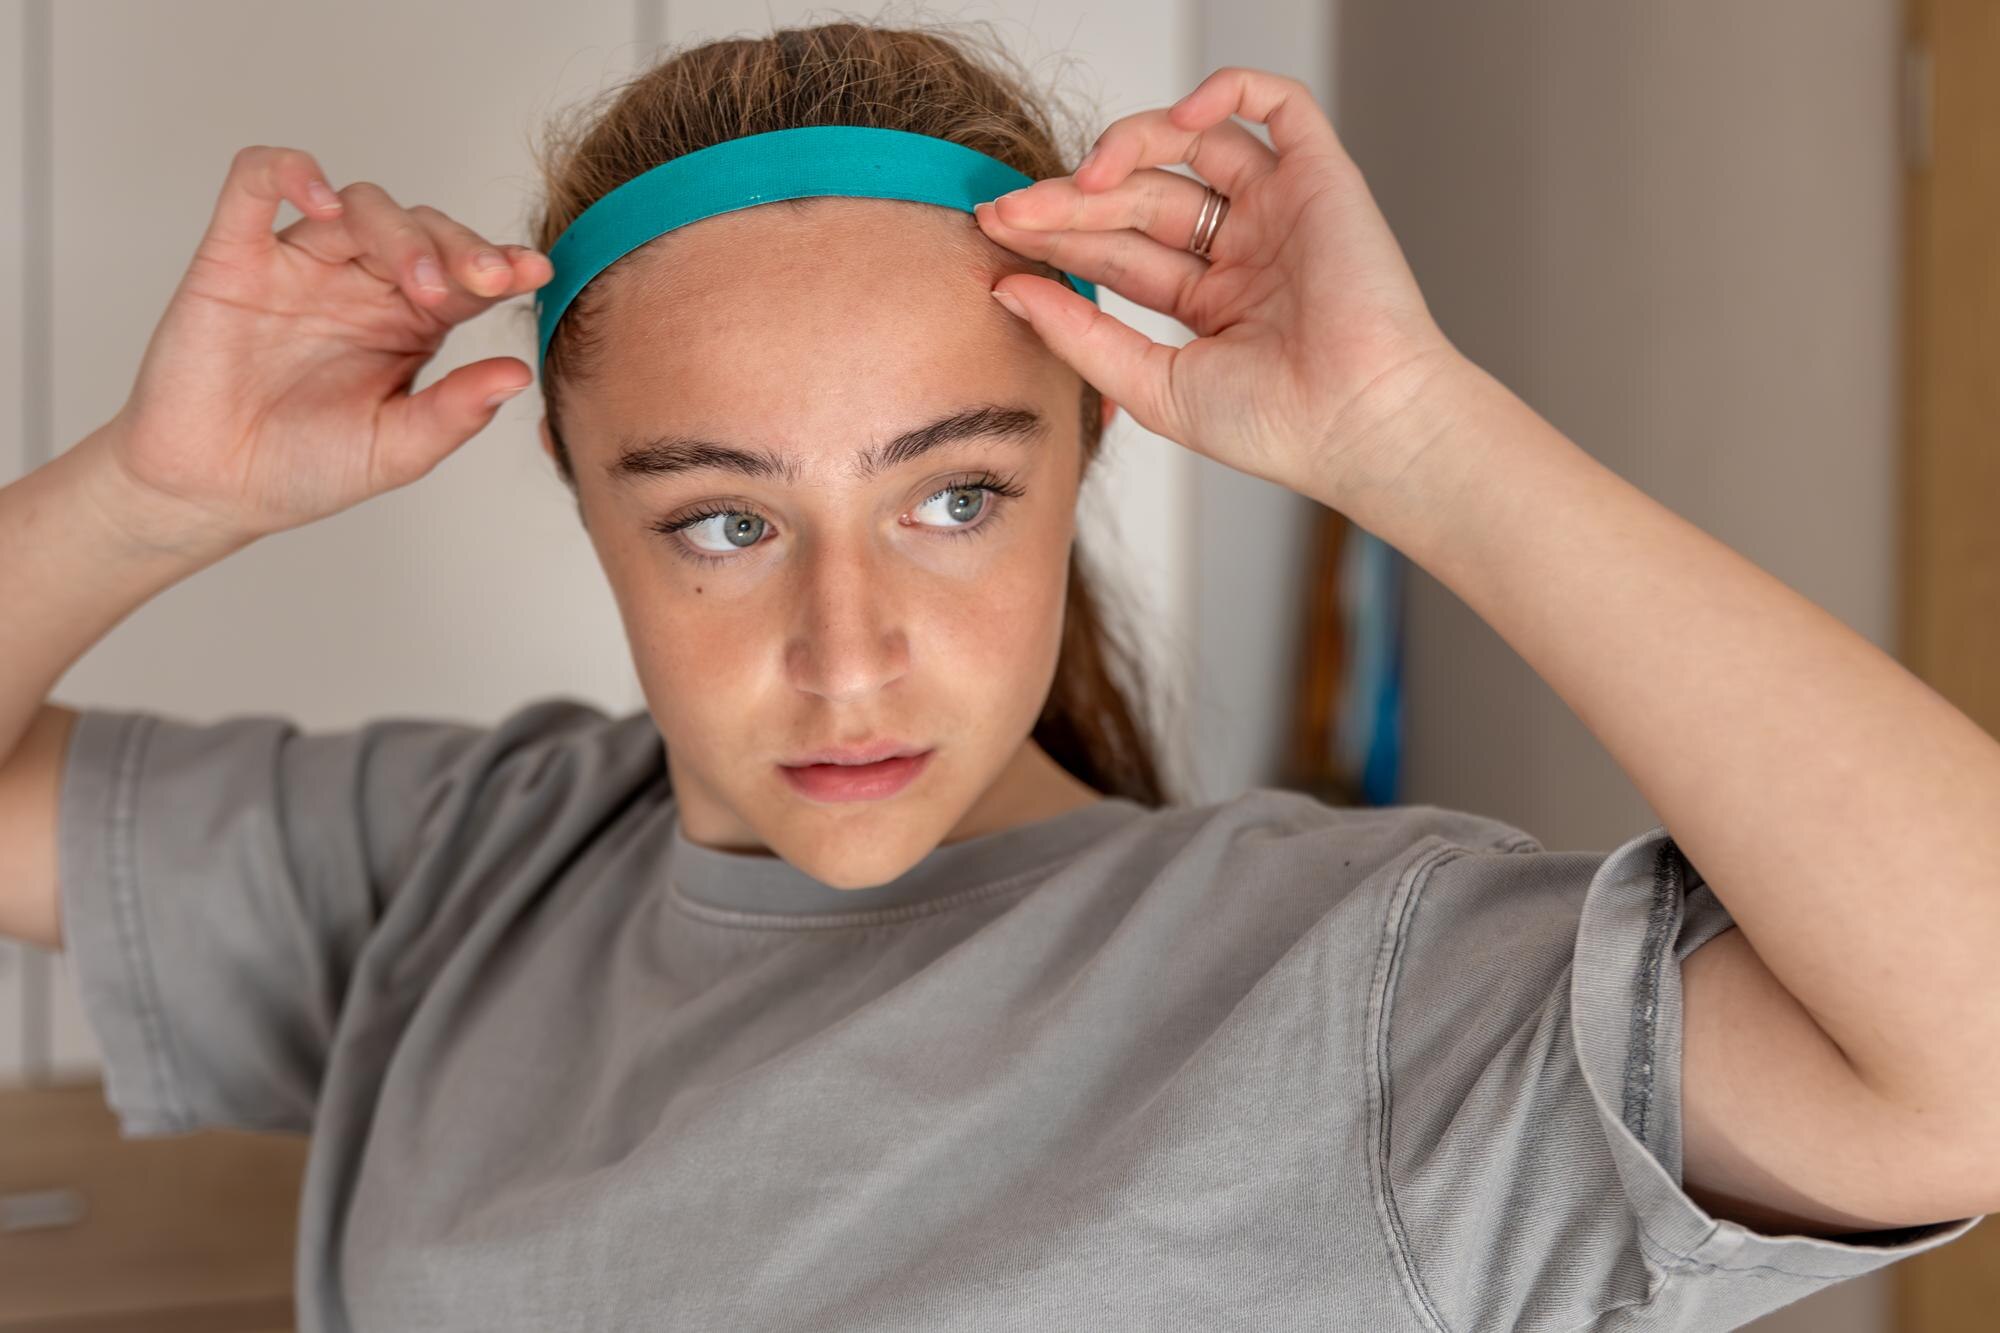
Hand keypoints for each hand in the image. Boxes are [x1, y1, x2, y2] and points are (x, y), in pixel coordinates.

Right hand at [99, 145, 552, 547]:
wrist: (214, 489)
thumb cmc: (307, 466)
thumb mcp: (397, 450)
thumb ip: (456, 411)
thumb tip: (521, 374)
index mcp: (411, 322)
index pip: (465, 276)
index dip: (502, 266)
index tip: (536, 273)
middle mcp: (363, 282)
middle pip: (423, 229)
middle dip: (461, 248)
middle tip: (488, 280)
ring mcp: (302, 263)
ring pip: (359, 205)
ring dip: (399, 231)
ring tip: (418, 281)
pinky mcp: (234, 254)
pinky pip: (255, 183)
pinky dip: (288, 172)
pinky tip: (320, 201)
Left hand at [974, 65, 1468, 511]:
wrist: (1358, 425)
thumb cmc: (1275, 427)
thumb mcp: (1152, 385)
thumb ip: (1080, 335)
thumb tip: (1007, 290)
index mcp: (1207, 300)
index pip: (1116, 246)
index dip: (1056, 233)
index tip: (998, 231)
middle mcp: (1242, 248)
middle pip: (1140, 196)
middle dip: (1073, 197)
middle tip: (1014, 207)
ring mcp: (1280, 210)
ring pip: (1191, 144)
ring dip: (1129, 145)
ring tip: (1085, 177)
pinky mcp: (1322, 177)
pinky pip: (1275, 105)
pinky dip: (1224, 91)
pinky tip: (1176, 119)